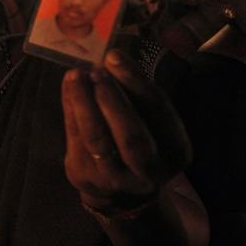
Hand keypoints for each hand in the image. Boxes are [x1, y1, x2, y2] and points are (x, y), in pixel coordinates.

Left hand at [61, 50, 190, 216]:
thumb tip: (111, 59)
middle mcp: (149, 170)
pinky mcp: (85, 175)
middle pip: (131, 136)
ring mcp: (115, 177)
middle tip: (96, 70)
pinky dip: (70, 108)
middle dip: (112, 99)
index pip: (159, 113)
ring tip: (76, 75)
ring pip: (98, 139)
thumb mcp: (151, 121)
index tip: (115, 56)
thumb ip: (137, 94)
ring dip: (84, 102)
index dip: (136, 83)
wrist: (121, 189)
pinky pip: (76, 138)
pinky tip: (69, 86)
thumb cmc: (140, 139)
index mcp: (176, 151)